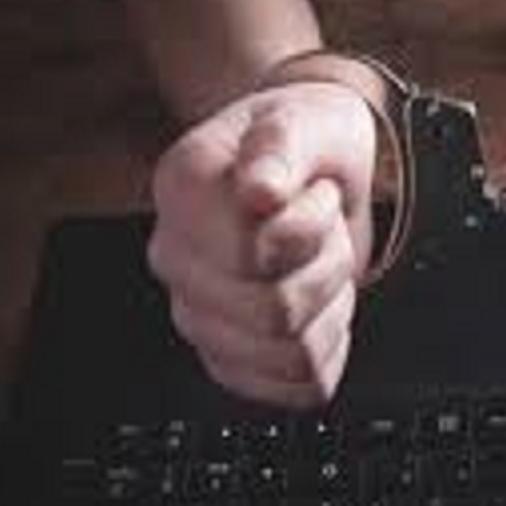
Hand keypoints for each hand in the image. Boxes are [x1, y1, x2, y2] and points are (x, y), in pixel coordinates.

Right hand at [147, 81, 376, 408]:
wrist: (315, 167)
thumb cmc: (308, 142)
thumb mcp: (308, 119)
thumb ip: (282, 149)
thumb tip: (259, 193)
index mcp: (182, 190)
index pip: (252, 256)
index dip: (308, 229)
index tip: (313, 193)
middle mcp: (174, 256)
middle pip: (275, 311)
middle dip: (327, 266)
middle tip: (324, 228)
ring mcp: (196, 311)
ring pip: (290, 352)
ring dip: (330, 304)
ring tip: (320, 259)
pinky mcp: (229, 355)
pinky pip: (297, 385)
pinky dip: (330, 346)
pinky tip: (321, 302)